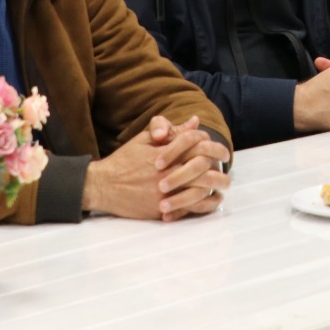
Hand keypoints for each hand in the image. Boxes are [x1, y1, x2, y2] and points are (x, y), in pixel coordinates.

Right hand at [84, 115, 231, 220]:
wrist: (102, 186)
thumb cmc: (124, 161)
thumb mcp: (145, 140)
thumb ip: (171, 131)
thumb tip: (195, 122)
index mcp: (165, 151)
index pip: (197, 143)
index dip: (213, 146)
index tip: (223, 151)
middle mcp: (168, 169)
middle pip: (203, 166)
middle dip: (220, 166)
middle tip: (227, 167)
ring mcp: (165, 190)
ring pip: (200, 187)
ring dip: (217, 185)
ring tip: (225, 185)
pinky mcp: (161, 207)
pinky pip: (190, 207)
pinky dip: (205, 204)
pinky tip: (213, 200)